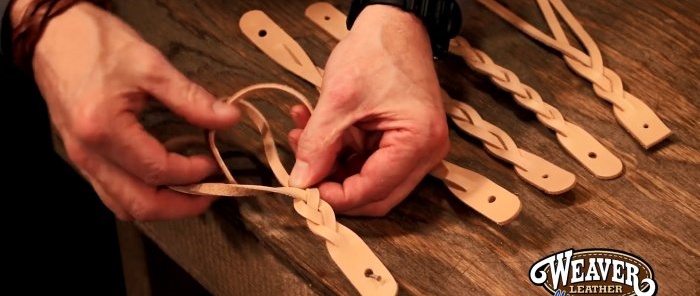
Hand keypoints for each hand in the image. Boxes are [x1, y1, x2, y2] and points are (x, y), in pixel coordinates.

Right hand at [25, 3, 239, 219]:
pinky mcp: (81, 157)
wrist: (53, 36)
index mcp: (104, 130)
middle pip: (139, 204)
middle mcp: (88, 153)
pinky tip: (162, 183)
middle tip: (210, 193)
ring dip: (162, 206)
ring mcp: (81, 159)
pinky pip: (111, 193)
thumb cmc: (96, 44)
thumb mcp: (151, 65)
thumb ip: (191, 98)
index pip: (158, 170)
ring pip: (123, 206)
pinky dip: (141, 197)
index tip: (213, 162)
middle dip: (181, 206)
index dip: (192, 173)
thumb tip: (229, 118)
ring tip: (190, 191)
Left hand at [287, 5, 448, 215]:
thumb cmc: (378, 50)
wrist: (394, 24)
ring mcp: (416, 147)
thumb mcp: (338, 98)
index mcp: (418, 142)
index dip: (334, 197)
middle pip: (375, 194)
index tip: (302, 190)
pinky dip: (340, 151)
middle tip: (301, 174)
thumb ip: (317, 144)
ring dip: (332, 166)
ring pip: (367, 179)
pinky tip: (313, 130)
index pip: (373, 191)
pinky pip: (367, 160)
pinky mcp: (401, 140)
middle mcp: (425, 151)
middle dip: (334, 186)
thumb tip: (301, 180)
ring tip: (300, 138)